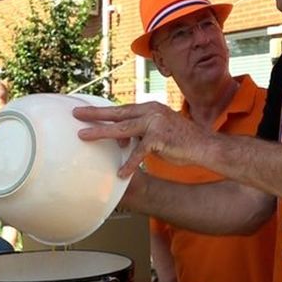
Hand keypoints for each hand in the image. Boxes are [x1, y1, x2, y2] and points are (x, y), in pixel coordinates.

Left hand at [74, 102, 209, 177]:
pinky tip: (121, 173)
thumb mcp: (158, 132)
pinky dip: (130, 163)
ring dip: (101, 132)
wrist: (205, 146)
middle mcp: (151, 111)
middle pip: (118, 113)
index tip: (87, 111)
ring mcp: (155, 123)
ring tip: (84, 136)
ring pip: (122, 128)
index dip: (104, 111)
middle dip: (95, 114)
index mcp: (150, 108)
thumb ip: (140, 132)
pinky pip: (140, 152)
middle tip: (76, 114)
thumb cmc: (182, 141)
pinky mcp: (160, 138)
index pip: (122, 108)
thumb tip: (121, 141)